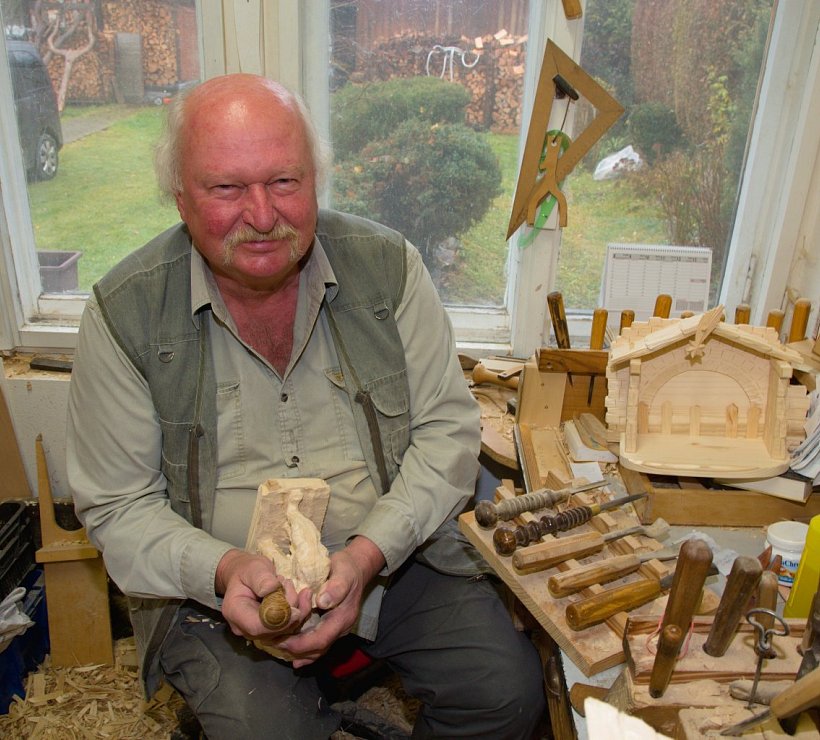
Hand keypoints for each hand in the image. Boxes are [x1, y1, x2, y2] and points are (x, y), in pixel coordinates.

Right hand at [216, 548, 311, 638]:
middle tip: (288, 584)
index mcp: (235, 612)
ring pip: (285, 630)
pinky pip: (290, 627)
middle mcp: (244, 628)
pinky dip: (300, 612)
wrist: (246, 576)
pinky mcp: (271, 631)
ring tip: (288, 585)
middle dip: (290, 611)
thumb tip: (270, 589)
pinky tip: (302, 595)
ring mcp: (258, 632)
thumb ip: (261, 578)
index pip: (257, 626)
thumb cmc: (247, 571)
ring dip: (297, 609)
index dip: (278, 621)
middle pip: (273, 630)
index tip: (296, 609)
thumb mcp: (253, 568)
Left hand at [278, 536, 384, 667]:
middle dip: (296, 650)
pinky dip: (304, 649)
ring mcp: (336, 628)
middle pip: (318, 649)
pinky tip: (291, 654)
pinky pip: (317, 642)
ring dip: (298, 652)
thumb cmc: (347, 569)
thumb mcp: (343, 574)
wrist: (355, 567)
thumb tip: (322, 602)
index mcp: (344, 617)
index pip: (322, 639)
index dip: (302, 644)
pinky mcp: (329, 625)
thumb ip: (336, 588)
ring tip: (277, 648)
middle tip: (273, 645)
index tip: (283, 642)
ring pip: (317, 649)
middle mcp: (341, 628)